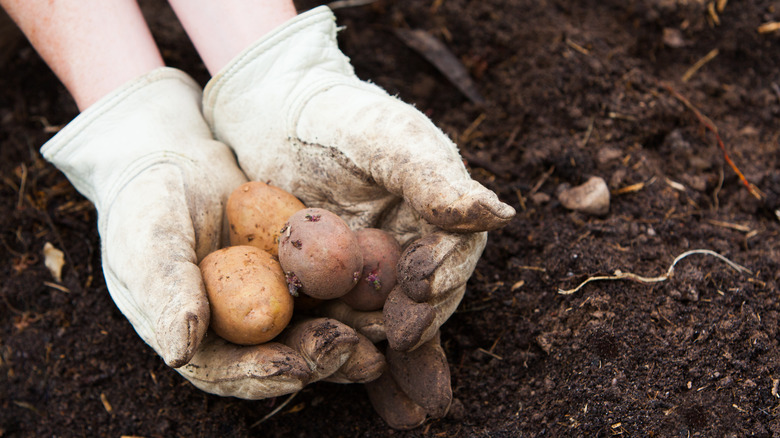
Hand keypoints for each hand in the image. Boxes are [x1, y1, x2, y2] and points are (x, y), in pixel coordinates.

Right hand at [40, 68, 380, 398]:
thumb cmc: (146, 202)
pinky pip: (327, 288)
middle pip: (278, 356)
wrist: (170, 157)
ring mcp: (267, 300)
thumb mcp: (149, 243)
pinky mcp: (295, 271)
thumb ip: (167, 293)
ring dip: (347, 336)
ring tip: (380, 340)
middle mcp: (234, 327)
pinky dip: (353, 295)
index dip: (260, 374)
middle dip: (317, 359)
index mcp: (193, 336)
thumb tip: (179, 353)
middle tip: (355, 354)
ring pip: (310, 327)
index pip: (226, 369)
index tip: (295, 369)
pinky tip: (384, 295)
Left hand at [201, 6, 513, 425]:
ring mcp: (374, 273)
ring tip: (402, 404)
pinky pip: (355, 331)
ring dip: (398, 362)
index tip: (420, 291)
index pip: (452, 252)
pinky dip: (363, 363)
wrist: (276, 114)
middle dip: (422, 331)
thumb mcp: (386, 137)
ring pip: (395, 324)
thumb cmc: (338, 116)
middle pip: (429, 301)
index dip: (443, 273)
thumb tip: (499, 214)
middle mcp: (414, 248)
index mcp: (437, 213)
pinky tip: (378, 401)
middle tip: (407, 352)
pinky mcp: (335, 290)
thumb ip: (434, 176)